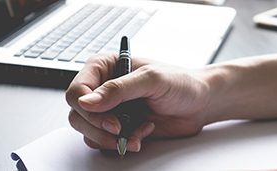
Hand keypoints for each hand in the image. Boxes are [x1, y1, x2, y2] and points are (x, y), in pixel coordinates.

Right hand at [66, 53, 211, 151]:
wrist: (199, 103)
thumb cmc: (181, 83)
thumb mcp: (152, 80)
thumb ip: (119, 89)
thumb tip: (87, 101)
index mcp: (106, 68)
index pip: (77, 90)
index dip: (88, 108)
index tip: (110, 119)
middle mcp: (104, 89)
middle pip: (78, 115)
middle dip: (98, 128)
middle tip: (120, 130)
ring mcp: (112, 110)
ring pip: (89, 132)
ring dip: (111, 139)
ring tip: (136, 134)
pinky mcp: (121, 127)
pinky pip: (107, 142)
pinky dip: (123, 143)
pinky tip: (143, 132)